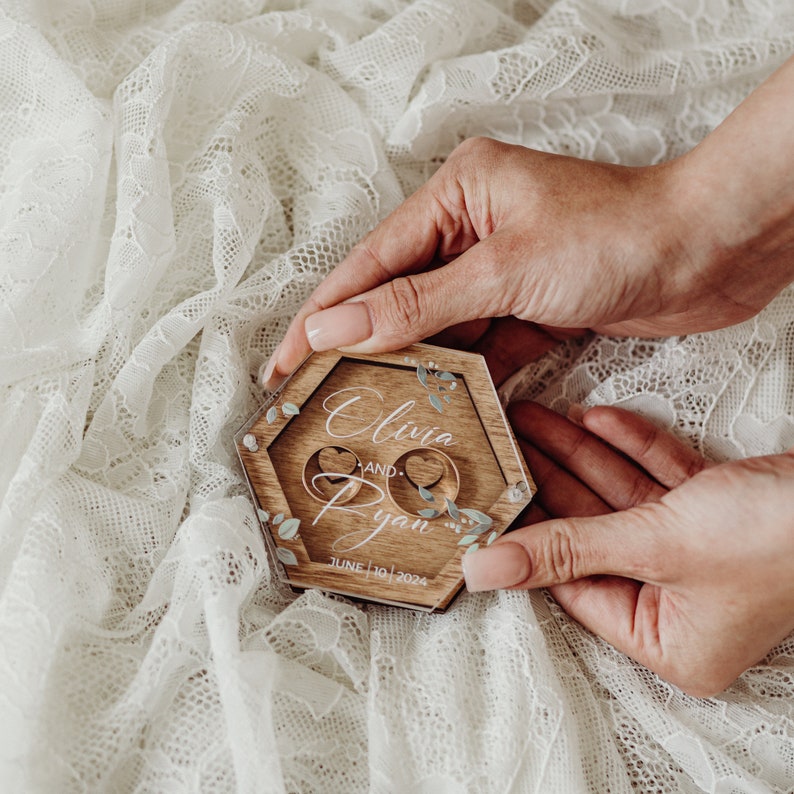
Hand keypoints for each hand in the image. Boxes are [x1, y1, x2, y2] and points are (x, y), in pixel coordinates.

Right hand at [261, 56, 793, 388]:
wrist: (709, 251)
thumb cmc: (619, 233)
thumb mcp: (504, 268)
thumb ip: (418, 303)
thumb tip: (339, 326)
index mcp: (457, 195)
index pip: (370, 264)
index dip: (324, 316)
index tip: (286, 361)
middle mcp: (473, 227)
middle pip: (397, 296)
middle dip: (359, 344)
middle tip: (314, 392)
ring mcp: (501, 269)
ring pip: (438, 326)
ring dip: (410, 366)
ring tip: (366, 408)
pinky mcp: (530, 304)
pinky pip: (481, 344)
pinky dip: (464, 374)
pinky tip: (437, 406)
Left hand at [462, 402, 793, 696]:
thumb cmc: (777, 539)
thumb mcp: (655, 544)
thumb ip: (565, 549)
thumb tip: (485, 571)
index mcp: (669, 639)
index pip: (575, 587)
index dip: (533, 539)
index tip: (495, 497)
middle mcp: (683, 603)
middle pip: (595, 534)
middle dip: (552, 478)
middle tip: (508, 440)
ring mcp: (702, 555)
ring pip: (624, 499)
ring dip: (583, 454)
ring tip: (532, 416)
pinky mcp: (720, 513)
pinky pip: (662, 480)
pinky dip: (634, 448)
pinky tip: (596, 418)